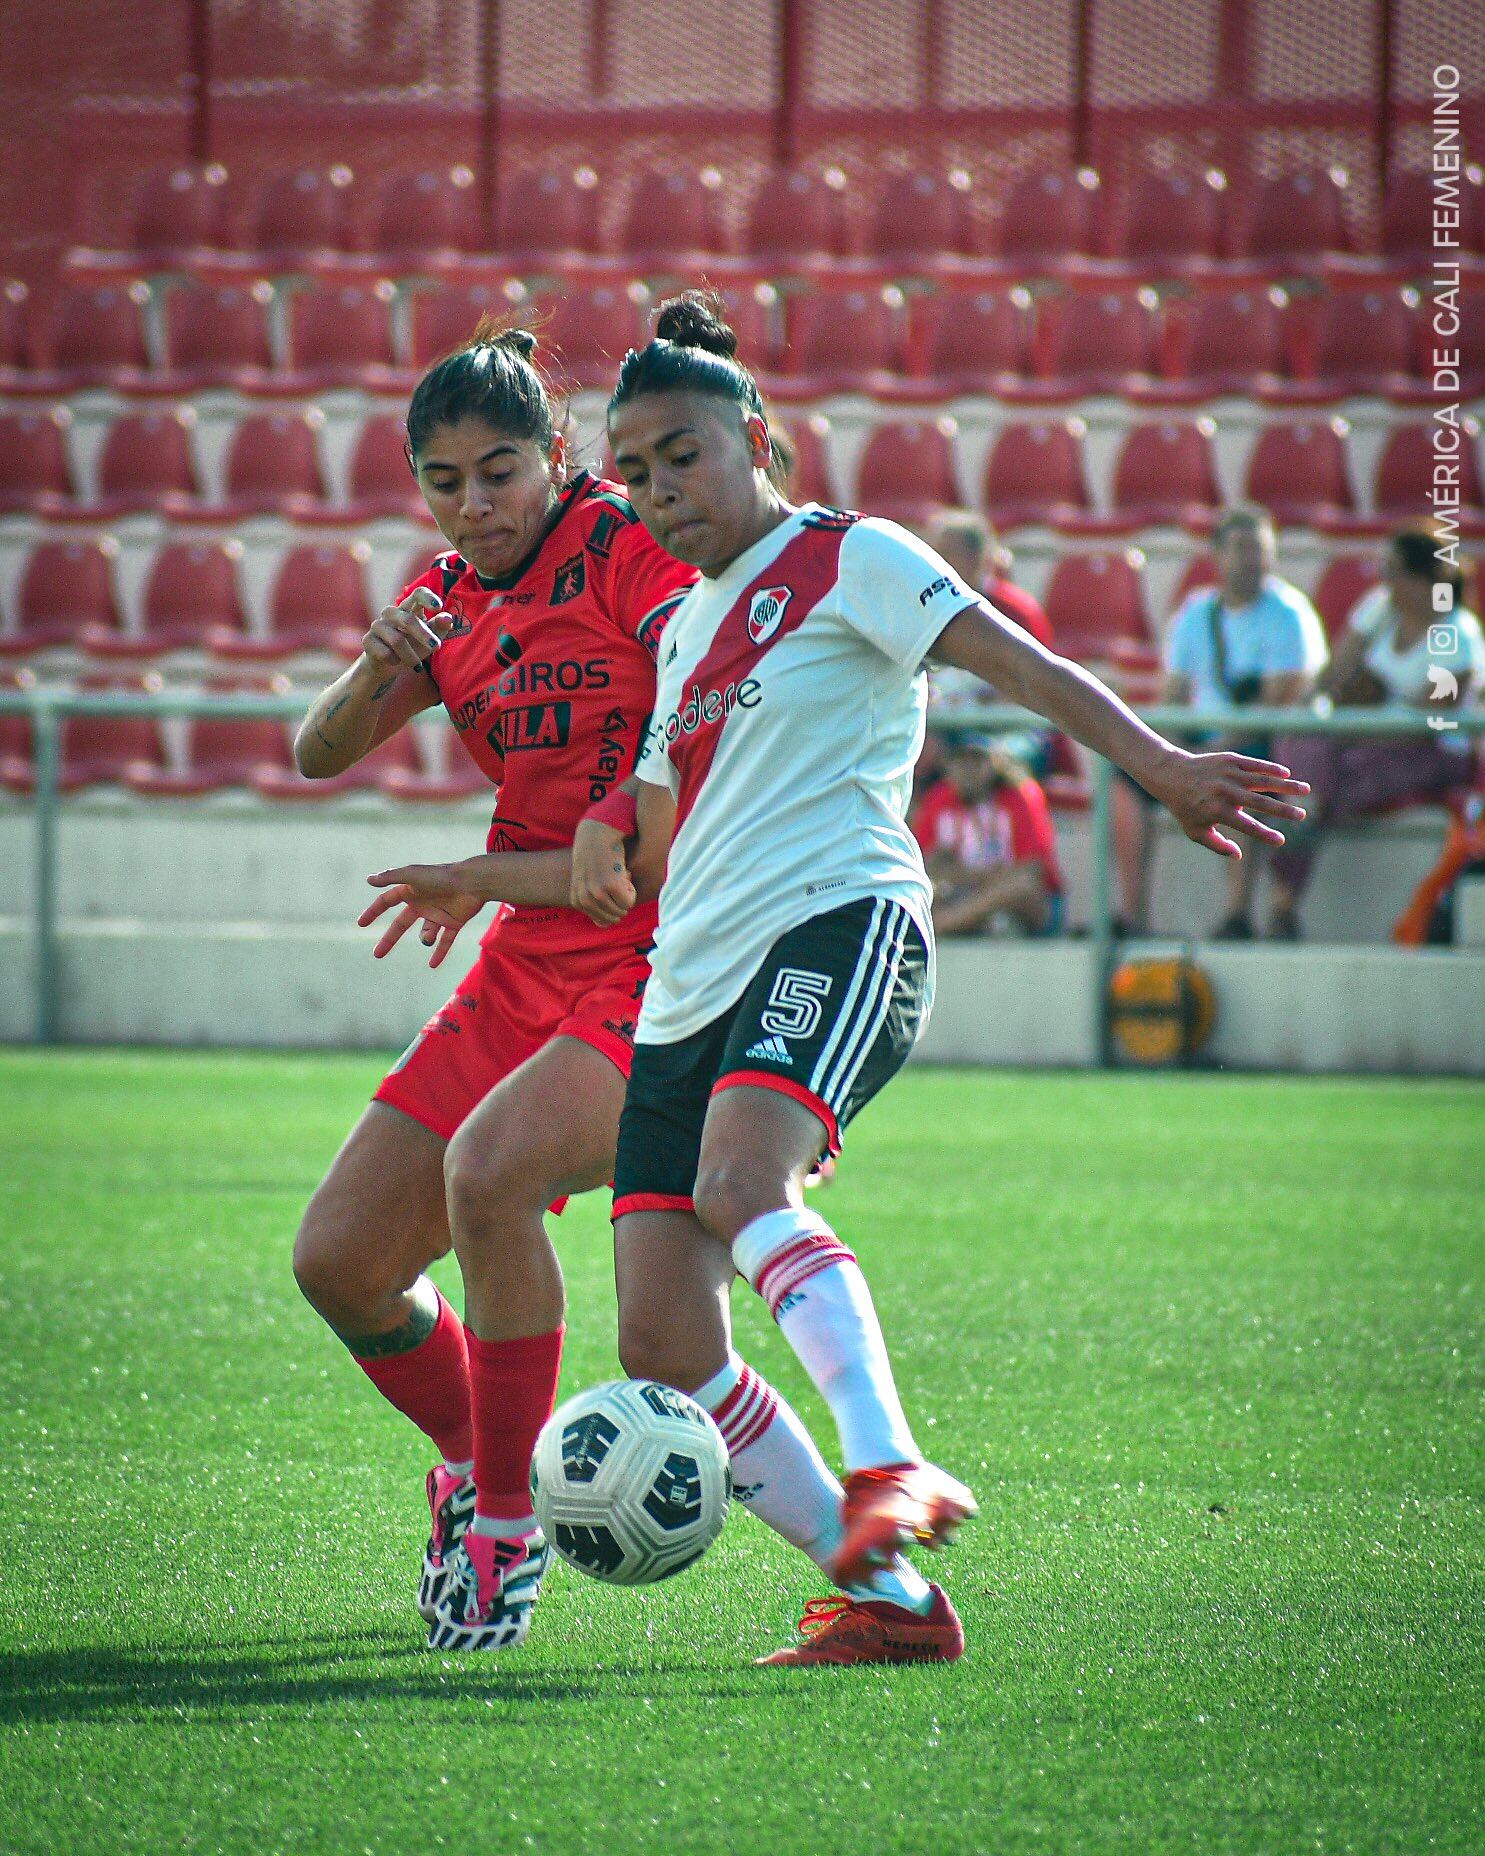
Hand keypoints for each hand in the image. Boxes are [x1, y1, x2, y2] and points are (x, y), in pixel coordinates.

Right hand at [360, 864, 484, 965]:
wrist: (473, 882)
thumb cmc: (442, 876)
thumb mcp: (413, 875)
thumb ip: (391, 877)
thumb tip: (369, 879)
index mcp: (411, 891)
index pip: (386, 901)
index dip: (374, 911)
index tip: (361, 924)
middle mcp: (423, 902)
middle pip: (401, 924)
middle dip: (389, 938)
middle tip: (377, 954)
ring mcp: (438, 913)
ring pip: (426, 933)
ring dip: (426, 938)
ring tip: (428, 936)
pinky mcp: (454, 922)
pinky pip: (445, 941)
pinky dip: (439, 952)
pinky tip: (432, 965)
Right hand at [361, 587, 452, 674]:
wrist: (388, 664)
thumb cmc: (413, 646)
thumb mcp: (430, 638)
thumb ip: (440, 627)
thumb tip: (448, 618)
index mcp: (409, 608)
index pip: (417, 594)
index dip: (428, 598)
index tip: (439, 607)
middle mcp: (391, 613)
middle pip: (408, 619)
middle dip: (424, 635)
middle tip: (436, 647)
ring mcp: (378, 626)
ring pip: (396, 640)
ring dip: (410, 656)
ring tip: (417, 665)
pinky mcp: (368, 640)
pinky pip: (384, 652)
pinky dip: (394, 661)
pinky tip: (396, 662)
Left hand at [570, 818, 636, 924]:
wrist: (597, 835)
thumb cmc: (595, 858)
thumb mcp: (587, 883)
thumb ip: (593, 904)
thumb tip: (604, 925)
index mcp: (577, 901)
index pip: (602, 921)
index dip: (612, 905)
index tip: (609, 886)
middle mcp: (585, 899)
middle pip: (613, 917)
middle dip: (621, 902)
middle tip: (617, 881)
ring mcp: (597, 893)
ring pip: (622, 910)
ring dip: (627, 895)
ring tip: (619, 876)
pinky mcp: (610, 885)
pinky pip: (628, 901)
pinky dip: (631, 890)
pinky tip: (624, 873)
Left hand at [1142, 748, 1309, 858]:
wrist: (1171, 775)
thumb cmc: (1185, 807)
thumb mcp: (1195, 831)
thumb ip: (1217, 845)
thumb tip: (1239, 855)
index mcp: (1217, 811)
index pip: (1246, 826)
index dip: (1264, 834)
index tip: (1281, 840)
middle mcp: (1225, 792)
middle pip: (1260, 802)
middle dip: (1283, 810)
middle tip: (1302, 816)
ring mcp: (1228, 774)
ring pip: (1262, 780)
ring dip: (1286, 785)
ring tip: (1306, 790)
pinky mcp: (1229, 760)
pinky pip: (1254, 764)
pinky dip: (1271, 768)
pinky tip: (1286, 774)